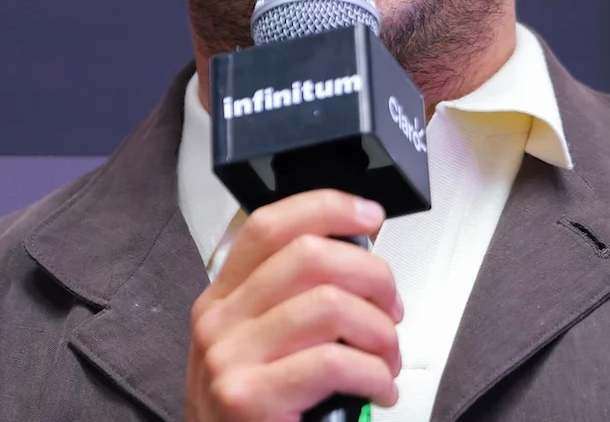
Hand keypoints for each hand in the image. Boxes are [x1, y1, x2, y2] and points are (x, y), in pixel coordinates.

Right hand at [184, 189, 402, 420]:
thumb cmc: (256, 417)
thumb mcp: (258, 348)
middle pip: (308, 256)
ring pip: (329, 305)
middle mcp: (218, 322)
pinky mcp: (249, 400)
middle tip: (391, 312)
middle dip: (372, 276)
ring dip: (380, 333)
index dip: (326, 208)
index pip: (270, 226)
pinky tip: (378, 391)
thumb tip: (358, 262)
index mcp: (221, 299)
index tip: (370, 215)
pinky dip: (375, 374)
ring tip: (386, 361)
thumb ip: (291, 305)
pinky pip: (335, 362)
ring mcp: (229, 360)